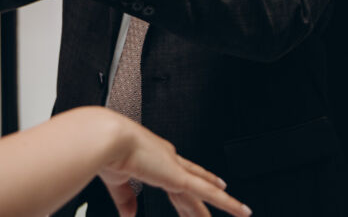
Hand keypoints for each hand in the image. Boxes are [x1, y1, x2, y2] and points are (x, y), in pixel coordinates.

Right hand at [99, 113, 250, 216]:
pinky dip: (228, 203)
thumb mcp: (118, 180)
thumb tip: (129, 215)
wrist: (108, 139)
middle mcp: (168, 159)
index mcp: (153, 156)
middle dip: (206, 195)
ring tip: (239, 212)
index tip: (200, 184)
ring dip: (222, 203)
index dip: (190, 179)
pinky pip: (210, 194)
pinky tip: (240, 210)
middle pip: (194, 183)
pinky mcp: (180, 178)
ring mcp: (176, 168)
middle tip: (222, 201)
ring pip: (205, 191)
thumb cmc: (107, 152)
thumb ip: (126, 199)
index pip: (177, 172)